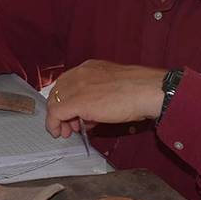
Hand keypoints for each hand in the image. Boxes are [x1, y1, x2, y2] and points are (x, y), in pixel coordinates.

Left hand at [45, 60, 165, 138]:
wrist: (147, 90)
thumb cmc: (139, 89)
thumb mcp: (113, 87)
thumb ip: (98, 96)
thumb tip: (91, 112)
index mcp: (90, 67)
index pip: (67, 82)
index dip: (66, 99)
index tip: (70, 112)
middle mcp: (80, 73)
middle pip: (58, 92)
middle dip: (60, 110)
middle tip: (68, 125)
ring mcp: (77, 87)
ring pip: (55, 102)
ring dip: (58, 119)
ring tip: (67, 131)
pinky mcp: (76, 101)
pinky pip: (56, 113)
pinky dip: (54, 124)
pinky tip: (58, 132)